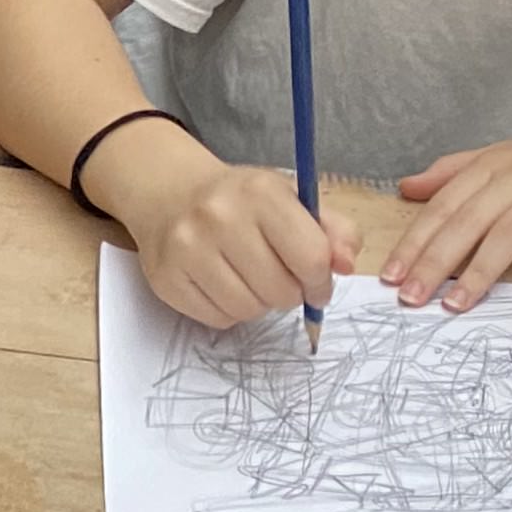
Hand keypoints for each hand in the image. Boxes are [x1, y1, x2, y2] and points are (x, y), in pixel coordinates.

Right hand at [96, 117, 355, 328]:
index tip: (317, 284)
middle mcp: (219, 217)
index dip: (321, 281)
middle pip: (280, 291)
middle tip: (280, 280)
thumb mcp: (292, 199)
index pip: (311, 257)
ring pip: (248, 310)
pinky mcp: (166, 277)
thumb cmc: (241, 201)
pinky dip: (228, 311)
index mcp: (260, 192)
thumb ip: (333, 230)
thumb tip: (346, 265)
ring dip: (258, 304)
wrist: (170, 194)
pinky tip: (222, 285)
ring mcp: (187, 248)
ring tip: (249, 280)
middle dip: (289, 294)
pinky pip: (216, 319)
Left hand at [388, 120, 511, 317]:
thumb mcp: (511, 155)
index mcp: (498, 164)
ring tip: (454, 306)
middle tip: (410, 298)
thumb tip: (406, 188)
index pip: (446, 204)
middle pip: (470, 220)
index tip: (390, 275)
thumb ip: (457, 170)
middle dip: (434, 261)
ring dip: (480, 273)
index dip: (416, 240)